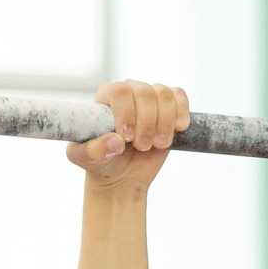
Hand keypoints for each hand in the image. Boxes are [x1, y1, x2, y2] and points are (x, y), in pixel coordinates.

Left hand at [68, 80, 188, 190]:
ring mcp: (150, 98)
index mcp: (106, 97)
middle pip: (145, 92)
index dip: (126, 113)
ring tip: (157, 144)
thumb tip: (115, 142)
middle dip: (146, 123)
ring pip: (164, 95)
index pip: (120, 91)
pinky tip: (178, 128)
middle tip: (141, 147)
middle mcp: (129, 91)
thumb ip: (94, 150)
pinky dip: (181, 112)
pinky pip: (180, 97)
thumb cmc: (101, 163)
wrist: (122, 177)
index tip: (126, 137)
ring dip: (164, 123)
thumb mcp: (86, 159)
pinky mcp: (169, 108)